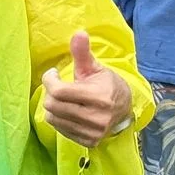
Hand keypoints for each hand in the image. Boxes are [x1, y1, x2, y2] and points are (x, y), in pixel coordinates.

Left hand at [42, 31, 132, 149]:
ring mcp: (92, 132)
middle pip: (53, 105)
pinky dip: (59, 118)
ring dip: (53, 105)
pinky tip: (68, 110)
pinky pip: (59, 129)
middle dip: (50, 92)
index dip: (49, 80)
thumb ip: (83, 53)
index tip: (53, 74)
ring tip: (63, 98)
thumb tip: (79, 33)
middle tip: (58, 86)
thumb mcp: (95, 67)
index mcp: (99, 97)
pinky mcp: (88, 142)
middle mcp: (96, 117)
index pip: (59, 91)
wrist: (125, 109)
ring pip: (52, 118)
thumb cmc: (106, 84)